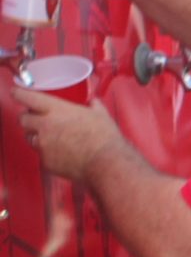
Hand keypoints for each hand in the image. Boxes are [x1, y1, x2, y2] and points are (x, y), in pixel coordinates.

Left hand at [9, 86, 124, 180]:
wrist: (106, 163)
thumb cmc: (104, 138)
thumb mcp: (102, 115)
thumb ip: (94, 106)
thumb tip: (94, 102)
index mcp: (56, 110)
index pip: (27, 97)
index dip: (19, 93)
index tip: (17, 92)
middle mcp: (44, 126)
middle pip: (23, 119)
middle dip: (28, 118)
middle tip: (38, 119)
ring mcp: (43, 145)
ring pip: (30, 137)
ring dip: (37, 136)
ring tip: (54, 138)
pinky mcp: (46, 161)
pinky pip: (42, 154)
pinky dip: (49, 153)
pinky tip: (63, 153)